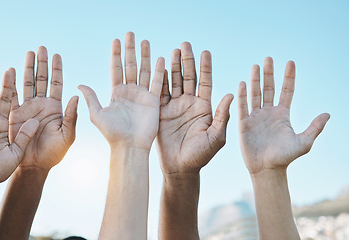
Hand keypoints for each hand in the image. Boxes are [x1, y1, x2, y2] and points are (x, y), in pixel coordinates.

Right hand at [9, 47, 78, 170]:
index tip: (56, 54)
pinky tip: (11, 70)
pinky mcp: (14, 114)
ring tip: (28, 53)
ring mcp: (27, 108)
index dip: (57, 69)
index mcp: (56, 108)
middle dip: (42, 63)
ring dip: (28, 68)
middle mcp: (42, 104)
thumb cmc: (54, 154)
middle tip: (41, 47)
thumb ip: (72, 116)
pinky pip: (13, 96)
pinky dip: (11, 84)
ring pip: (27, 84)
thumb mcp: (67, 135)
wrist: (34, 166)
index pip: (57, 84)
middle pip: (42, 79)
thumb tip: (77, 95)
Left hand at [79, 32, 164, 150]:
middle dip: (130, 50)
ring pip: (145, 71)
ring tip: (145, 41)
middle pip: (130, 66)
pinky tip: (161, 58)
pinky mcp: (154, 101)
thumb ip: (91, 98)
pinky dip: (160, 71)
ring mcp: (142, 95)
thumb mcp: (97, 115)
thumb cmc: (112, 134)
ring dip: (145, 56)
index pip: (116, 68)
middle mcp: (130, 92)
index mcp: (116, 93)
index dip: (116, 54)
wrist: (129, 147)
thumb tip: (79, 84)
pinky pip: (158, 83)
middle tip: (130, 34)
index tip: (116, 40)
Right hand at [156, 43, 232, 173]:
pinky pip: (160, 93)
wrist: (180, 168)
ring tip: (173, 51)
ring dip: (173, 67)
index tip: (205, 52)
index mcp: (205, 107)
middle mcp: (190, 103)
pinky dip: (159, 80)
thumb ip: (223, 116)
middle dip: (187, 61)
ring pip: (174, 82)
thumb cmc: (201, 156)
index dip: (205, 67)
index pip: (206, 82)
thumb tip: (230, 95)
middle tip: (185, 44)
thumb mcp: (217, 137)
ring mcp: (175, 106)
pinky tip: (158, 67)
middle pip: (189, 77)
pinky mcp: (161, 111)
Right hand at [238, 57, 329, 174]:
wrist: (267, 169)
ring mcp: (255, 117)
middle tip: (268, 59)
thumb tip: (327, 114)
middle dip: (269, 74)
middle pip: (268, 88)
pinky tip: (243, 83)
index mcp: (282, 115)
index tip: (290, 62)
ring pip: (255, 94)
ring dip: (255, 80)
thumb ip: (314, 128)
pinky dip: (242, 95)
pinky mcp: (244, 123)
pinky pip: (243, 106)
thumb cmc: (285, 158)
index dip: (289, 77)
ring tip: (256, 66)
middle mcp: (268, 113)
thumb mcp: (304, 142)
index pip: (286, 91)